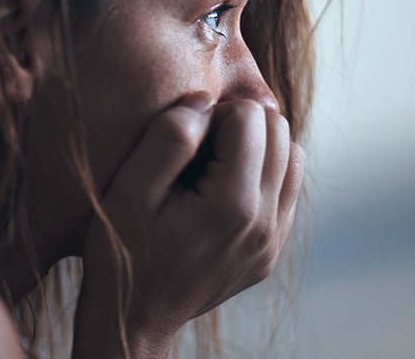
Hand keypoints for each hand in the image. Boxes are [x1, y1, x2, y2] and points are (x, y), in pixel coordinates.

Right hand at [72, 92, 303, 358]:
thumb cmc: (123, 249)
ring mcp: (272, 241)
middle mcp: (265, 224)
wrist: (134, 316)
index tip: (180, 141)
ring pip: (292, 157)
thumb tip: (204, 99)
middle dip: (238, 125)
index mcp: (233, 205)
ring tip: (211, 165)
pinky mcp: (270, 251)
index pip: (250, 117)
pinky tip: (221, 188)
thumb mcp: (131, 189)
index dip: (212, 113)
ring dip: (256, 147)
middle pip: (279, 131)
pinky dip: (261, 175)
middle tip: (195, 149)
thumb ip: (169, 138)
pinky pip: (286, 190)